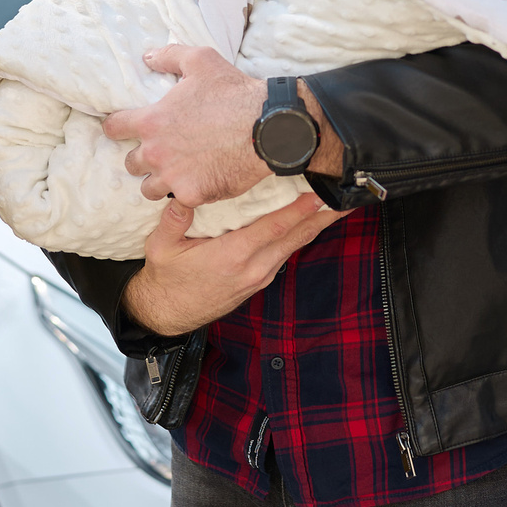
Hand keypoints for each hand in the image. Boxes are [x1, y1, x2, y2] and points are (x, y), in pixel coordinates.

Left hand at [104, 46, 343, 204]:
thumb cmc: (234, 92)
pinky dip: (188, 192)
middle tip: (161, 152)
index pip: (114, 129)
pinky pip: (179, 200)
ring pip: (149, 188)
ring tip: (175, 173)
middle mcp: (155, 152)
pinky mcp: (193, 195)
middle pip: (130, 163)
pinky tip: (200, 182)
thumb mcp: (201, 60)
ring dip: (158, 180)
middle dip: (143, 157)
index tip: (125, 129)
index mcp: (151, 121)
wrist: (269, 127)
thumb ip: (168, 56)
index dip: (118, 127)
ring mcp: (173, 177)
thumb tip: (147, 57)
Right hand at [124, 193, 343, 336]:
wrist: (168, 313)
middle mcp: (252, 268)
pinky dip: (299, 237)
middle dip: (322, 217)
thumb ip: (173, 220)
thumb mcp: (160, 248)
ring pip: (294, 247)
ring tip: (335, 207)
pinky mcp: (259, 281)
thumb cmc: (166, 278)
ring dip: (315, 226)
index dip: (299, 210)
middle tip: (345, 197)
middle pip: (295, 238)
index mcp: (232, 256)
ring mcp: (259, 276)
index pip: (274, 228)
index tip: (319, 194)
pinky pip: (284, 254)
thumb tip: (181, 194)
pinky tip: (308, 225)